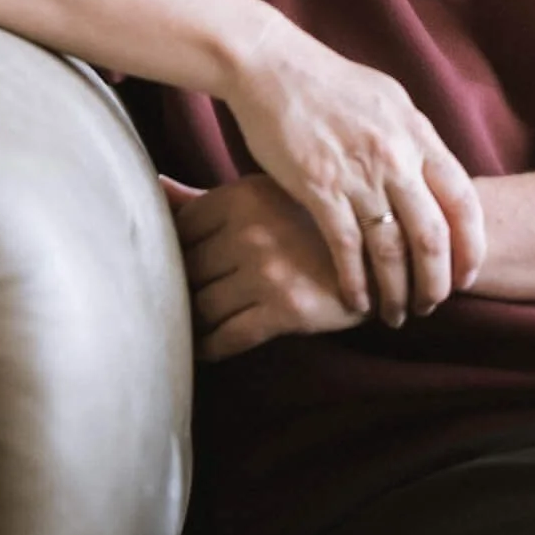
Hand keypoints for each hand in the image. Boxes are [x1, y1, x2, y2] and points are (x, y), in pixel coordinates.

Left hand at [163, 175, 370, 358]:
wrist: (380, 256)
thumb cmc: (308, 224)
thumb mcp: (258, 198)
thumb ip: (204, 199)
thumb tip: (154, 187)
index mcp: (240, 197)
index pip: (179, 231)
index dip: (171, 253)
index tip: (171, 268)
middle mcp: (251, 231)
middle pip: (186, 270)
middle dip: (178, 290)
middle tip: (170, 303)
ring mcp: (268, 271)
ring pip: (202, 307)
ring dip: (191, 322)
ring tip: (188, 327)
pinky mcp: (287, 310)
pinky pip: (228, 337)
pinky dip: (210, 347)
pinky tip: (205, 347)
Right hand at [219, 19, 484, 326]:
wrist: (271, 65)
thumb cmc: (328, 83)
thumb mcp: (388, 100)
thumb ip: (414, 139)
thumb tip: (435, 173)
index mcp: (418, 134)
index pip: (463, 200)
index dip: (471, 245)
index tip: (468, 274)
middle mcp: (396, 156)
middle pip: (433, 235)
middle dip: (436, 281)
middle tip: (432, 305)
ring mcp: (358, 173)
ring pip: (391, 249)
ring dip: (397, 290)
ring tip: (396, 314)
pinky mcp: (317, 187)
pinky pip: (345, 248)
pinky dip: (354, 282)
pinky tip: (355, 302)